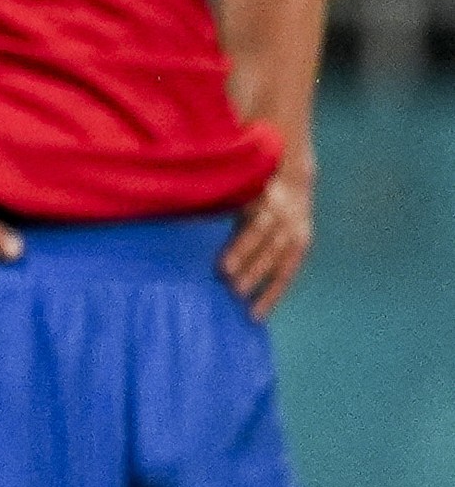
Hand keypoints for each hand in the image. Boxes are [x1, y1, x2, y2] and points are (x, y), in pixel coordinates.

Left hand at [220, 152, 314, 315]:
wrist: (295, 175)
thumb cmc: (252, 182)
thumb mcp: (238, 186)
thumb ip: (221, 202)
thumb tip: (183, 214)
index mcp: (269, 200)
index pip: (256, 229)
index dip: (241, 250)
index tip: (223, 269)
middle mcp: (287, 219)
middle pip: (269, 250)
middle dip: (252, 271)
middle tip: (232, 290)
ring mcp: (297, 233)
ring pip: (282, 265)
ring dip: (265, 288)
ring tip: (249, 310)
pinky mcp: (301, 245)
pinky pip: (288, 273)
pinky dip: (275, 293)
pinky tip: (260, 311)